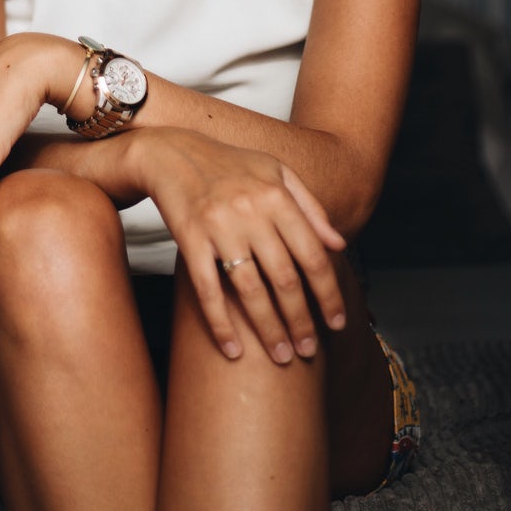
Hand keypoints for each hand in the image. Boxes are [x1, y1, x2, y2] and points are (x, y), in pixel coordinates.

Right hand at [137, 128, 346, 363]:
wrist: (171, 154)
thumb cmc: (229, 165)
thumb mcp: (276, 172)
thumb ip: (310, 207)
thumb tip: (339, 245)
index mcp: (277, 197)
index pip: (312, 256)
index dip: (328, 294)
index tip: (337, 322)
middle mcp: (251, 213)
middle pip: (284, 279)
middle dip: (301, 320)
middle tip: (309, 350)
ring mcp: (219, 228)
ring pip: (250, 290)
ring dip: (268, 329)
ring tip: (281, 356)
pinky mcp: (189, 241)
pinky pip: (208, 290)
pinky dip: (221, 323)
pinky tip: (233, 349)